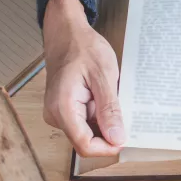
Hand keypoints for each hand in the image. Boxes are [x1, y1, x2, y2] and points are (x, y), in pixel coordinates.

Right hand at [41, 0, 124, 156]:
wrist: (66, 32)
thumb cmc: (83, 47)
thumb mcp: (103, 76)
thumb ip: (109, 110)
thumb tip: (116, 139)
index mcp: (63, 107)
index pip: (85, 145)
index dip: (107, 147)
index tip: (125, 137)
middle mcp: (56, 114)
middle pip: (86, 141)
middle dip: (107, 133)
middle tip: (122, 111)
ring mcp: (58, 113)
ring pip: (87, 132)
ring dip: (104, 122)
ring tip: (111, 98)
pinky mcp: (64, 110)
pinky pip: (85, 122)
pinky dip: (99, 115)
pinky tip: (104, 98)